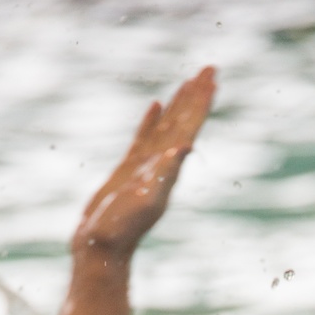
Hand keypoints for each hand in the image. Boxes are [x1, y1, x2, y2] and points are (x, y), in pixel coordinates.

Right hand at [71, 66, 215, 260]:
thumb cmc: (122, 227)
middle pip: (184, 121)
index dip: (201, 103)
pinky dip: (152, 119)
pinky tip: (156, 105)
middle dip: (196, 95)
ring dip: (179, 103)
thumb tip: (184, 146)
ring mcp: (146, 165)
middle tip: (210, 68)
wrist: (102, 246)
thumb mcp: (146, 198)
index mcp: (169, 167)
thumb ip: (165, 172)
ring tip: (189, 81)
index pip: (189, 127)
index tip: (212, 79)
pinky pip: (144, 136)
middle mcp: (162, 164)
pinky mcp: (129, 168)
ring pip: (166, 125)